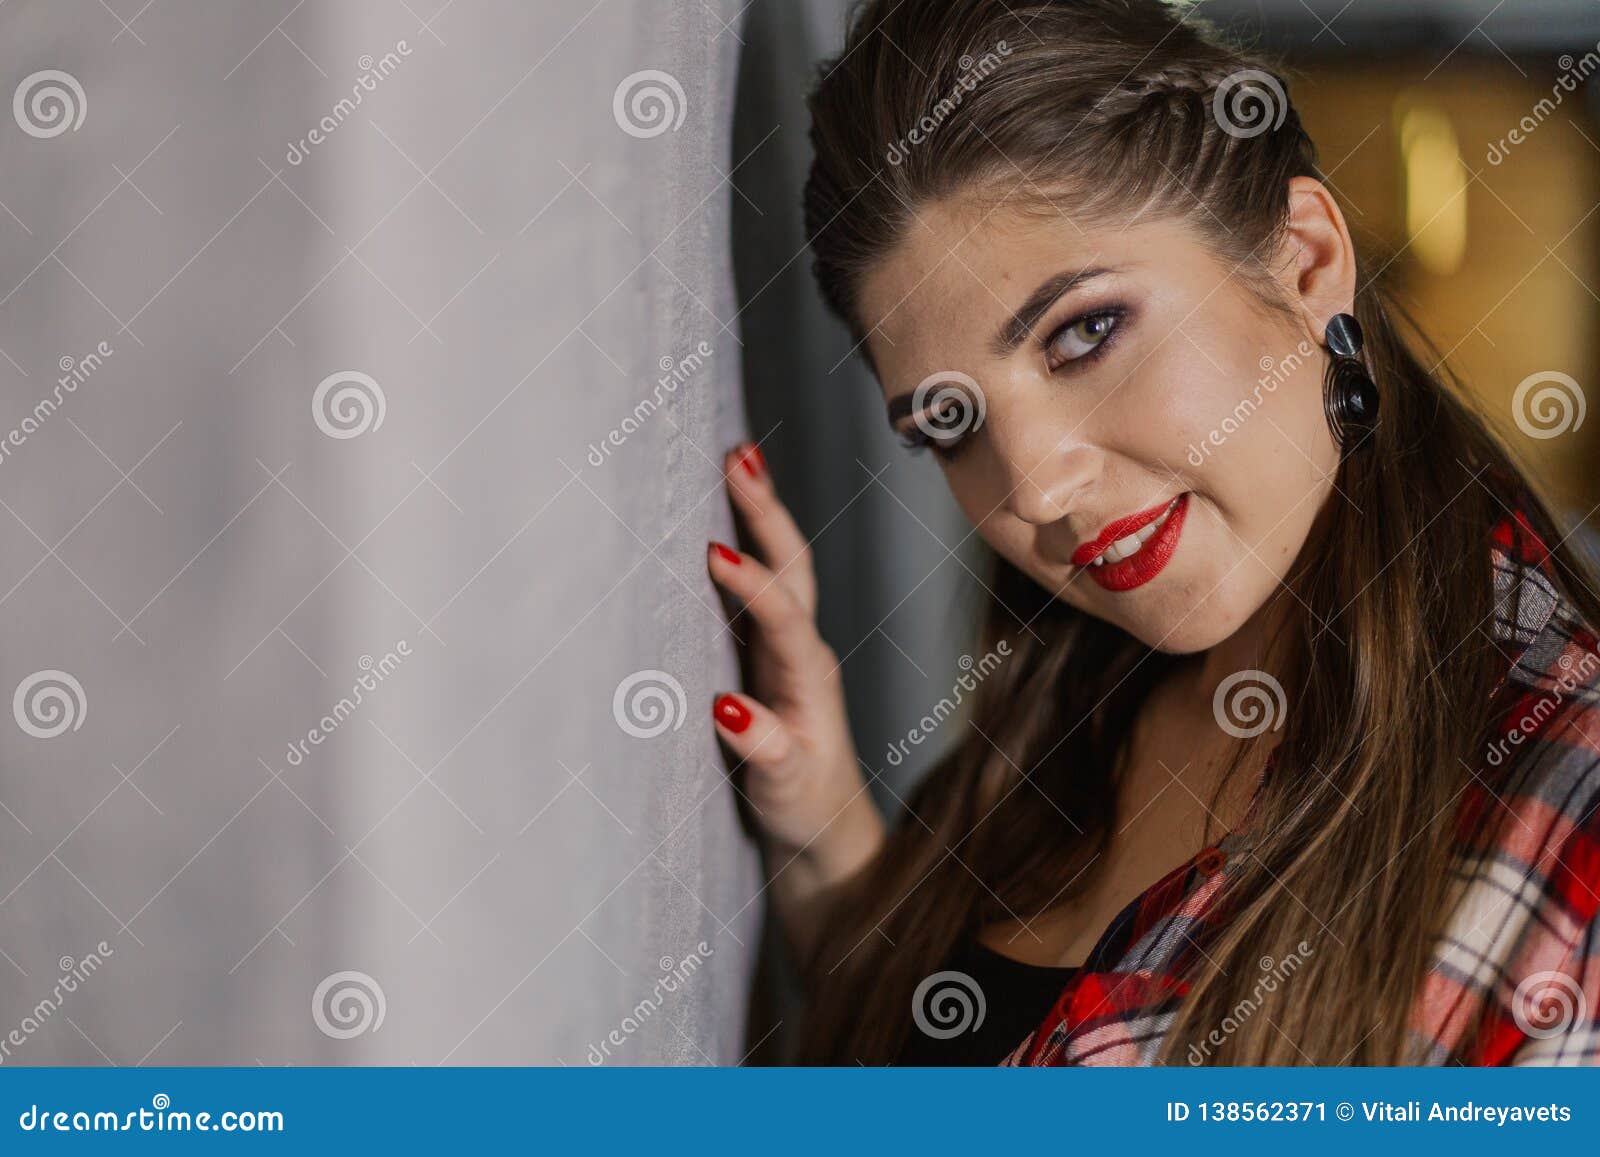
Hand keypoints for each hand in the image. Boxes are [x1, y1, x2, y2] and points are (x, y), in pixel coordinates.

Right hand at [707, 443, 884, 904]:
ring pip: (780, 565)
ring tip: (735, 459)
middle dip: (766, 511)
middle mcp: (803, 650)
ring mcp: (787, 647)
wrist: (824, 827)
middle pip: (792, 565)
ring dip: (760, 513)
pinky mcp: (767, 653)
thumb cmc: (806, 807)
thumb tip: (730, 711)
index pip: (783, 616)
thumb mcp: (788, 787)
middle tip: (738, 457)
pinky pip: (760, 584)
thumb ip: (766, 750)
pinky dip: (747, 541)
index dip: (751, 585)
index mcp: (809, 677)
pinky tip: (721, 513)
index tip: (713, 554)